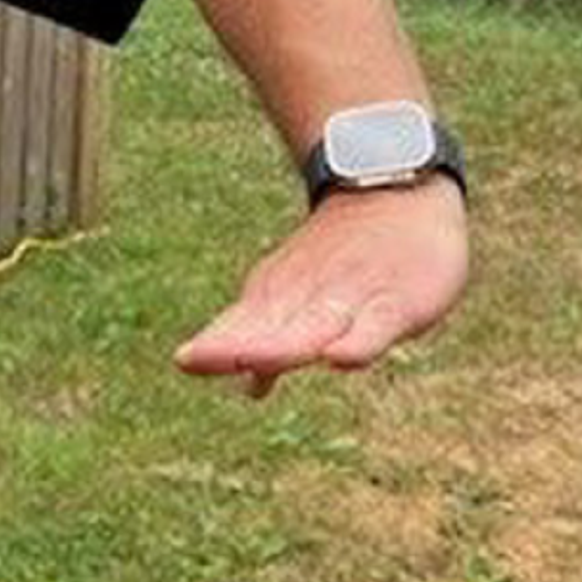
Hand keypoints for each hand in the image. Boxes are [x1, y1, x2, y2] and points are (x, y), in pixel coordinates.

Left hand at [173, 175, 467, 397]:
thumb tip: (251, 389)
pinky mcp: (395, 305)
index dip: (215, 347)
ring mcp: (351, 299)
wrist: (396, 191)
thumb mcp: (302, 293)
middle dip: (232, 346)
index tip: (186, 360)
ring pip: (312, 328)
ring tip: (251, 359)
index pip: (241, 326)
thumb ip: (274, 340)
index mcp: (280, 295)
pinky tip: (339, 358)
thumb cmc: (342, 257)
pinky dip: (357, 343)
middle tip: (194, 359)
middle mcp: (308, 297)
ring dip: (281, 346)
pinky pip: (374, 328)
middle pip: (267, 329)